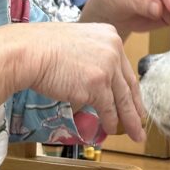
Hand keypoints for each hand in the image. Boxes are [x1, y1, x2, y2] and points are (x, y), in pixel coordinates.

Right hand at [0, 22, 146, 141]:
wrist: (28, 51)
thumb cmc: (41, 46)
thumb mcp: (76, 42)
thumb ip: (91, 55)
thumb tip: (95, 77)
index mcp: (110, 35)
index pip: (124, 67)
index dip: (130, 88)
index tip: (134, 100)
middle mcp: (114, 49)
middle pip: (129, 84)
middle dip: (136, 107)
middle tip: (141, 123)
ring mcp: (107, 67)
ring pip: (122, 100)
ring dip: (129, 121)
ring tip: (134, 135)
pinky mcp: (97, 85)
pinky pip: (108, 109)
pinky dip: (109, 122)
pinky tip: (109, 130)